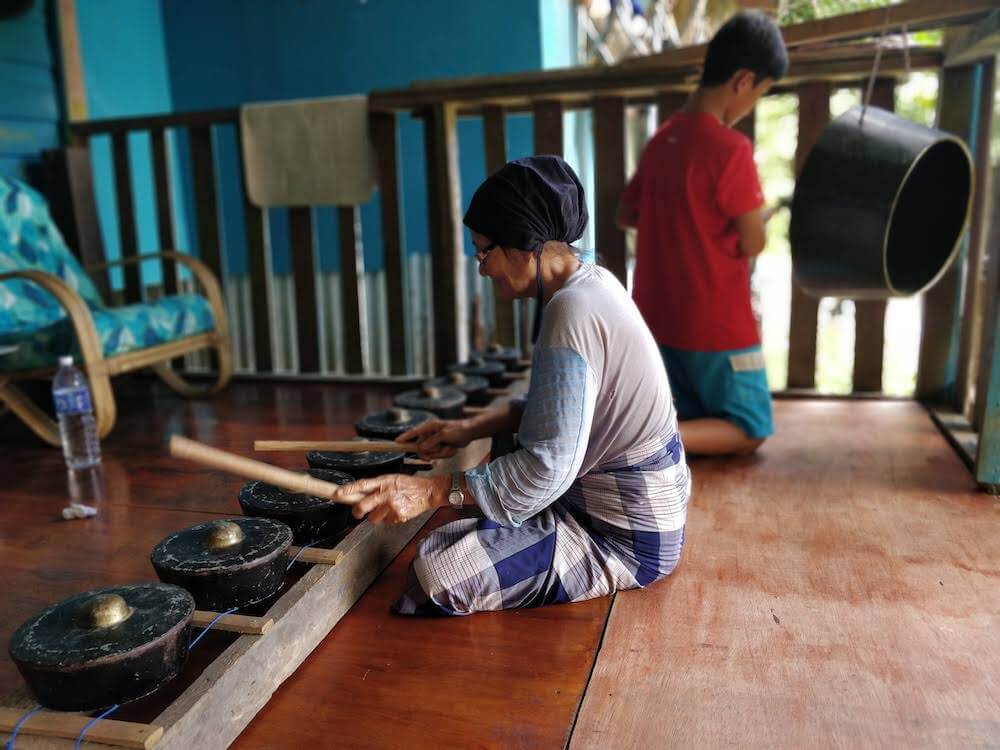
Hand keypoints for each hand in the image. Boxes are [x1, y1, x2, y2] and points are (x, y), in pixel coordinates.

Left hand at [333, 474, 448, 523]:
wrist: (428, 492)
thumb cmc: (409, 485)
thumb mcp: (392, 479)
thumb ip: (377, 485)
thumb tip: (360, 494)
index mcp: (383, 481)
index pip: (362, 485)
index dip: (348, 490)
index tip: (338, 494)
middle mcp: (385, 493)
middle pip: (362, 506)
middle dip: (357, 511)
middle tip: (358, 513)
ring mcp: (391, 505)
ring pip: (373, 518)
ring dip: (377, 516)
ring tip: (387, 509)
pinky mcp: (398, 515)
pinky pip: (386, 522)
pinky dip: (389, 519)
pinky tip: (397, 511)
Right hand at [399, 418, 472, 459]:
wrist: (470, 433)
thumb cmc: (458, 429)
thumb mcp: (445, 435)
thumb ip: (432, 441)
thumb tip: (420, 448)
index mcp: (429, 427)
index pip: (413, 432)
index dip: (404, 438)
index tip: (396, 442)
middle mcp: (429, 434)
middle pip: (420, 448)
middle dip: (431, 452)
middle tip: (439, 452)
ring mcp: (434, 441)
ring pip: (430, 454)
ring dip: (442, 453)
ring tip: (450, 446)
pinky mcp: (439, 447)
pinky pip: (438, 456)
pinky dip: (446, 454)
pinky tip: (452, 448)